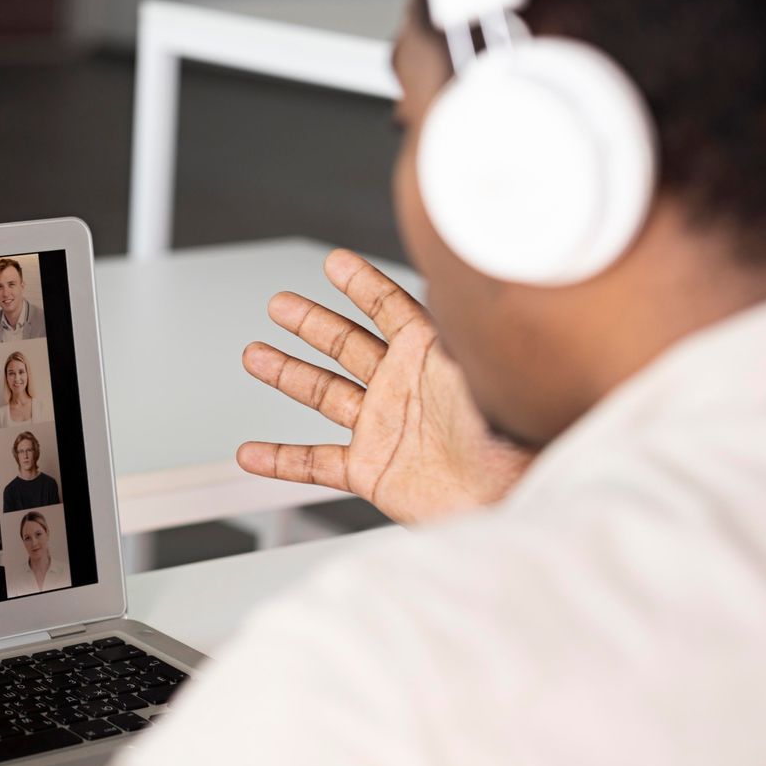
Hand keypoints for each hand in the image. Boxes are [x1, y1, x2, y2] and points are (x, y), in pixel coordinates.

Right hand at [237, 249, 532, 524]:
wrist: (509, 501)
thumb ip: (455, 329)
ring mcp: (385, 427)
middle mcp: (404, 388)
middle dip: (311, 323)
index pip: (389, 307)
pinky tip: (254, 453)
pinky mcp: (374, 469)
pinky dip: (282, 459)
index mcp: (432, 356)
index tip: (334, 263)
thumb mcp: (482, 368)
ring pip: (326, 393)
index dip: (360, 283)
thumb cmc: (512, 439)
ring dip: (289, 374)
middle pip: (348, 344)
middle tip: (280, 304)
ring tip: (256, 355)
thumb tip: (446, 288)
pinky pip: (317, 463)